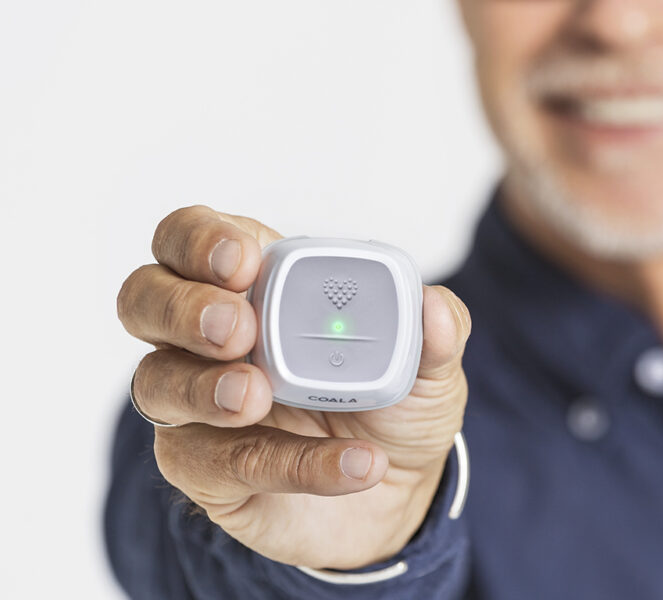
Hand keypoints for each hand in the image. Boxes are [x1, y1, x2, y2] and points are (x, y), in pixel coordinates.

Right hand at [117, 205, 469, 568]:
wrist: (398, 491)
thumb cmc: (394, 405)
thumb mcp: (429, 367)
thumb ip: (437, 333)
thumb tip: (434, 306)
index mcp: (257, 285)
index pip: (194, 237)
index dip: (202, 238)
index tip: (243, 261)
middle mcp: (208, 337)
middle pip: (145, 298)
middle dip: (182, 306)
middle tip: (237, 328)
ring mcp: (197, 404)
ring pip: (157, 384)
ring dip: (205, 387)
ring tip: (257, 397)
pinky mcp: (206, 471)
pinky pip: (220, 464)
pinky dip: (288, 462)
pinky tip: (349, 465)